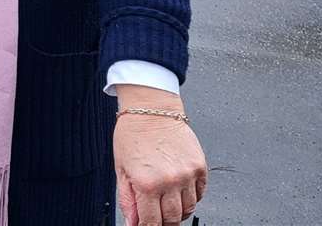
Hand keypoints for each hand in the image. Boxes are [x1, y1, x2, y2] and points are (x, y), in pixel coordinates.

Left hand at [114, 88, 206, 224]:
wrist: (151, 108)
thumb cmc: (133, 133)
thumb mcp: (121, 169)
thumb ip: (128, 199)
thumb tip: (132, 221)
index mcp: (147, 183)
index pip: (151, 222)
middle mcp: (169, 181)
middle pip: (172, 219)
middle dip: (164, 222)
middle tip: (157, 217)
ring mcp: (187, 174)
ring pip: (189, 208)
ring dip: (178, 211)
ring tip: (167, 202)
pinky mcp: (200, 166)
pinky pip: (200, 193)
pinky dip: (192, 197)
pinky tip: (180, 191)